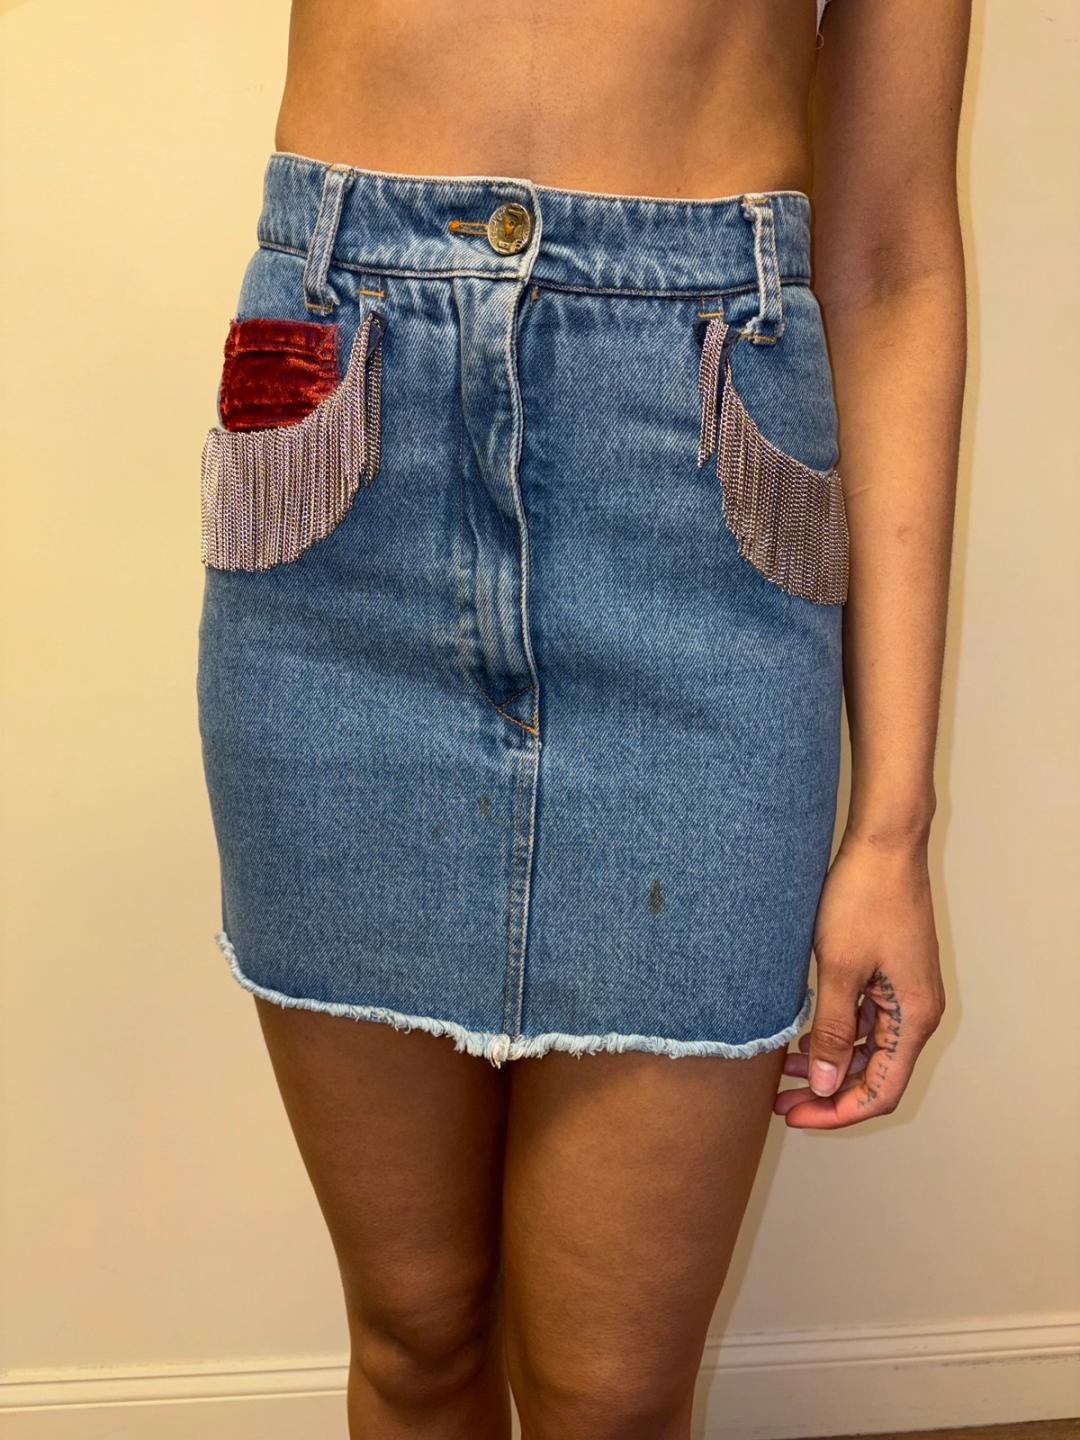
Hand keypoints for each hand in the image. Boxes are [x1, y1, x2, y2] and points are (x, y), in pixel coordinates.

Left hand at [774, 828, 945, 1127]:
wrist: (883, 844)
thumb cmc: (864, 898)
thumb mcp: (839, 968)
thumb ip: (834, 1030)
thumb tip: (827, 1083)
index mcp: (914, 1017)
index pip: (880, 1091)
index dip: (837, 1112)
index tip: (795, 1115)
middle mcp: (917, 1011)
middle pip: (877, 1075)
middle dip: (830, 1092)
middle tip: (783, 1099)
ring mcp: (906, 992)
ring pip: (870, 1049)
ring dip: (832, 1062)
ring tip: (784, 1069)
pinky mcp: (892, 974)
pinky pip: (867, 1020)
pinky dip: (838, 1033)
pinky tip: (805, 1034)